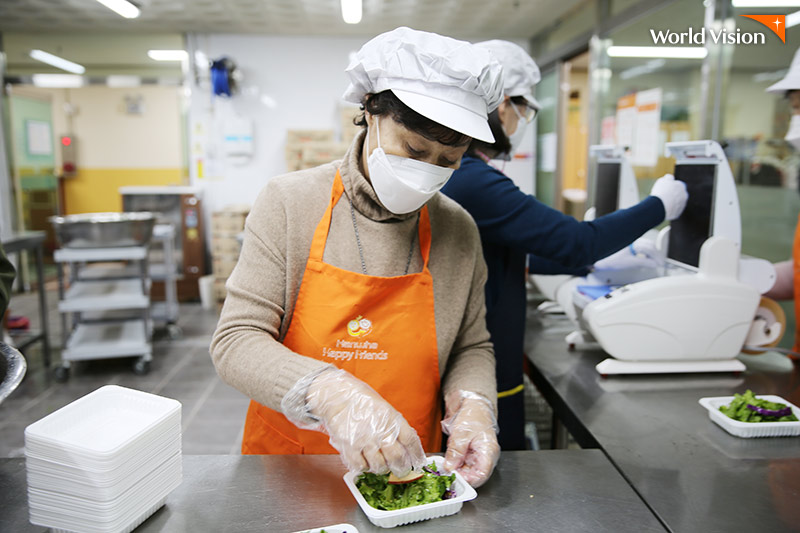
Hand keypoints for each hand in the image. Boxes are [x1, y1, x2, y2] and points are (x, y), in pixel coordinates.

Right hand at [303, 369, 425, 475]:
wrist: (336, 395)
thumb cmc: (361, 400)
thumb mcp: (384, 409)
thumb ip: (394, 427)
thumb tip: (406, 447)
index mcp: (392, 419)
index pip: (411, 441)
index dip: (417, 455)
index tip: (418, 463)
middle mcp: (380, 431)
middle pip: (397, 458)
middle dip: (401, 468)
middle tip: (400, 469)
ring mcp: (365, 440)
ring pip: (380, 466)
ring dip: (382, 468)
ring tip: (380, 463)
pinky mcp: (349, 447)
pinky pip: (361, 466)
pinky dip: (365, 467)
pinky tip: (365, 460)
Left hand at [441, 391, 499, 487]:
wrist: (472, 403)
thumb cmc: (473, 414)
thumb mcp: (462, 432)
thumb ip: (456, 451)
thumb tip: (449, 467)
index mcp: (489, 451)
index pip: (482, 474)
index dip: (469, 480)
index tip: (455, 478)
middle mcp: (484, 456)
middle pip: (474, 475)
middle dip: (460, 476)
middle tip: (446, 473)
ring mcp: (476, 456)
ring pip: (466, 471)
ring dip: (455, 470)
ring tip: (444, 467)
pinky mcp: (468, 454)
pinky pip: (461, 464)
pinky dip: (453, 464)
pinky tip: (446, 462)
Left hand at [594, 238, 662, 270]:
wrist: (596, 256)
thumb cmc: (609, 258)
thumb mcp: (629, 263)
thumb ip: (644, 263)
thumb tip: (654, 264)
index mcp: (634, 242)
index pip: (650, 248)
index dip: (657, 257)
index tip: (660, 264)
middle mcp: (632, 239)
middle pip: (649, 245)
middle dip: (656, 254)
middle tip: (660, 263)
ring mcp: (629, 241)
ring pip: (645, 245)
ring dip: (651, 253)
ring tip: (653, 261)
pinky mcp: (626, 244)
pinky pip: (639, 246)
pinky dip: (644, 252)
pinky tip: (644, 258)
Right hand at [649, 174, 687, 220]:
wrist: (659, 206)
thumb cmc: (660, 192)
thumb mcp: (662, 181)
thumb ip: (668, 178)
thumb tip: (670, 177)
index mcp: (682, 186)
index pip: (678, 185)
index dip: (671, 187)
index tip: (665, 189)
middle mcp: (684, 196)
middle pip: (679, 195)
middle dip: (673, 196)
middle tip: (664, 196)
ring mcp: (682, 205)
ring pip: (676, 204)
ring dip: (671, 203)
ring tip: (662, 203)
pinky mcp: (677, 214)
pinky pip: (673, 211)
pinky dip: (669, 210)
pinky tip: (662, 209)